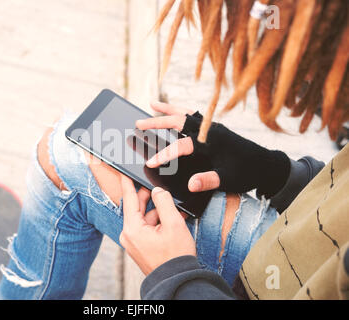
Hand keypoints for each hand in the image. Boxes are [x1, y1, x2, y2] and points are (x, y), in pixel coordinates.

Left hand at [119, 175, 195, 274]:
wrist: (177, 281)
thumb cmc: (175, 256)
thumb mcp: (173, 224)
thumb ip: (164, 202)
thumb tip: (157, 191)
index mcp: (133, 229)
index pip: (129, 199)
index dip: (127, 182)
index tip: (123, 170)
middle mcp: (129, 235)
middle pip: (137, 208)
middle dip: (149, 198)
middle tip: (159, 188)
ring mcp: (133, 242)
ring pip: (144, 218)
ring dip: (157, 212)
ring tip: (174, 210)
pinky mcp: (139, 247)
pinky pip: (146, 228)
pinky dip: (157, 222)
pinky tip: (170, 220)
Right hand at [136, 102, 290, 197]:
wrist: (266, 164)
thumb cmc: (247, 172)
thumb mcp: (228, 180)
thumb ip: (209, 181)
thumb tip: (190, 184)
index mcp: (212, 142)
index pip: (182, 146)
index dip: (164, 154)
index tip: (150, 162)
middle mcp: (210, 130)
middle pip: (179, 121)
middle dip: (157, 122)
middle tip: (139, 123)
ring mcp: (212, 126)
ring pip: (186, 114)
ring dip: (168, 110)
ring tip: (152, 105)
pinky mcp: (214, 128)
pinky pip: (194, 116)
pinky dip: (181, 113)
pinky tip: (175, 114)